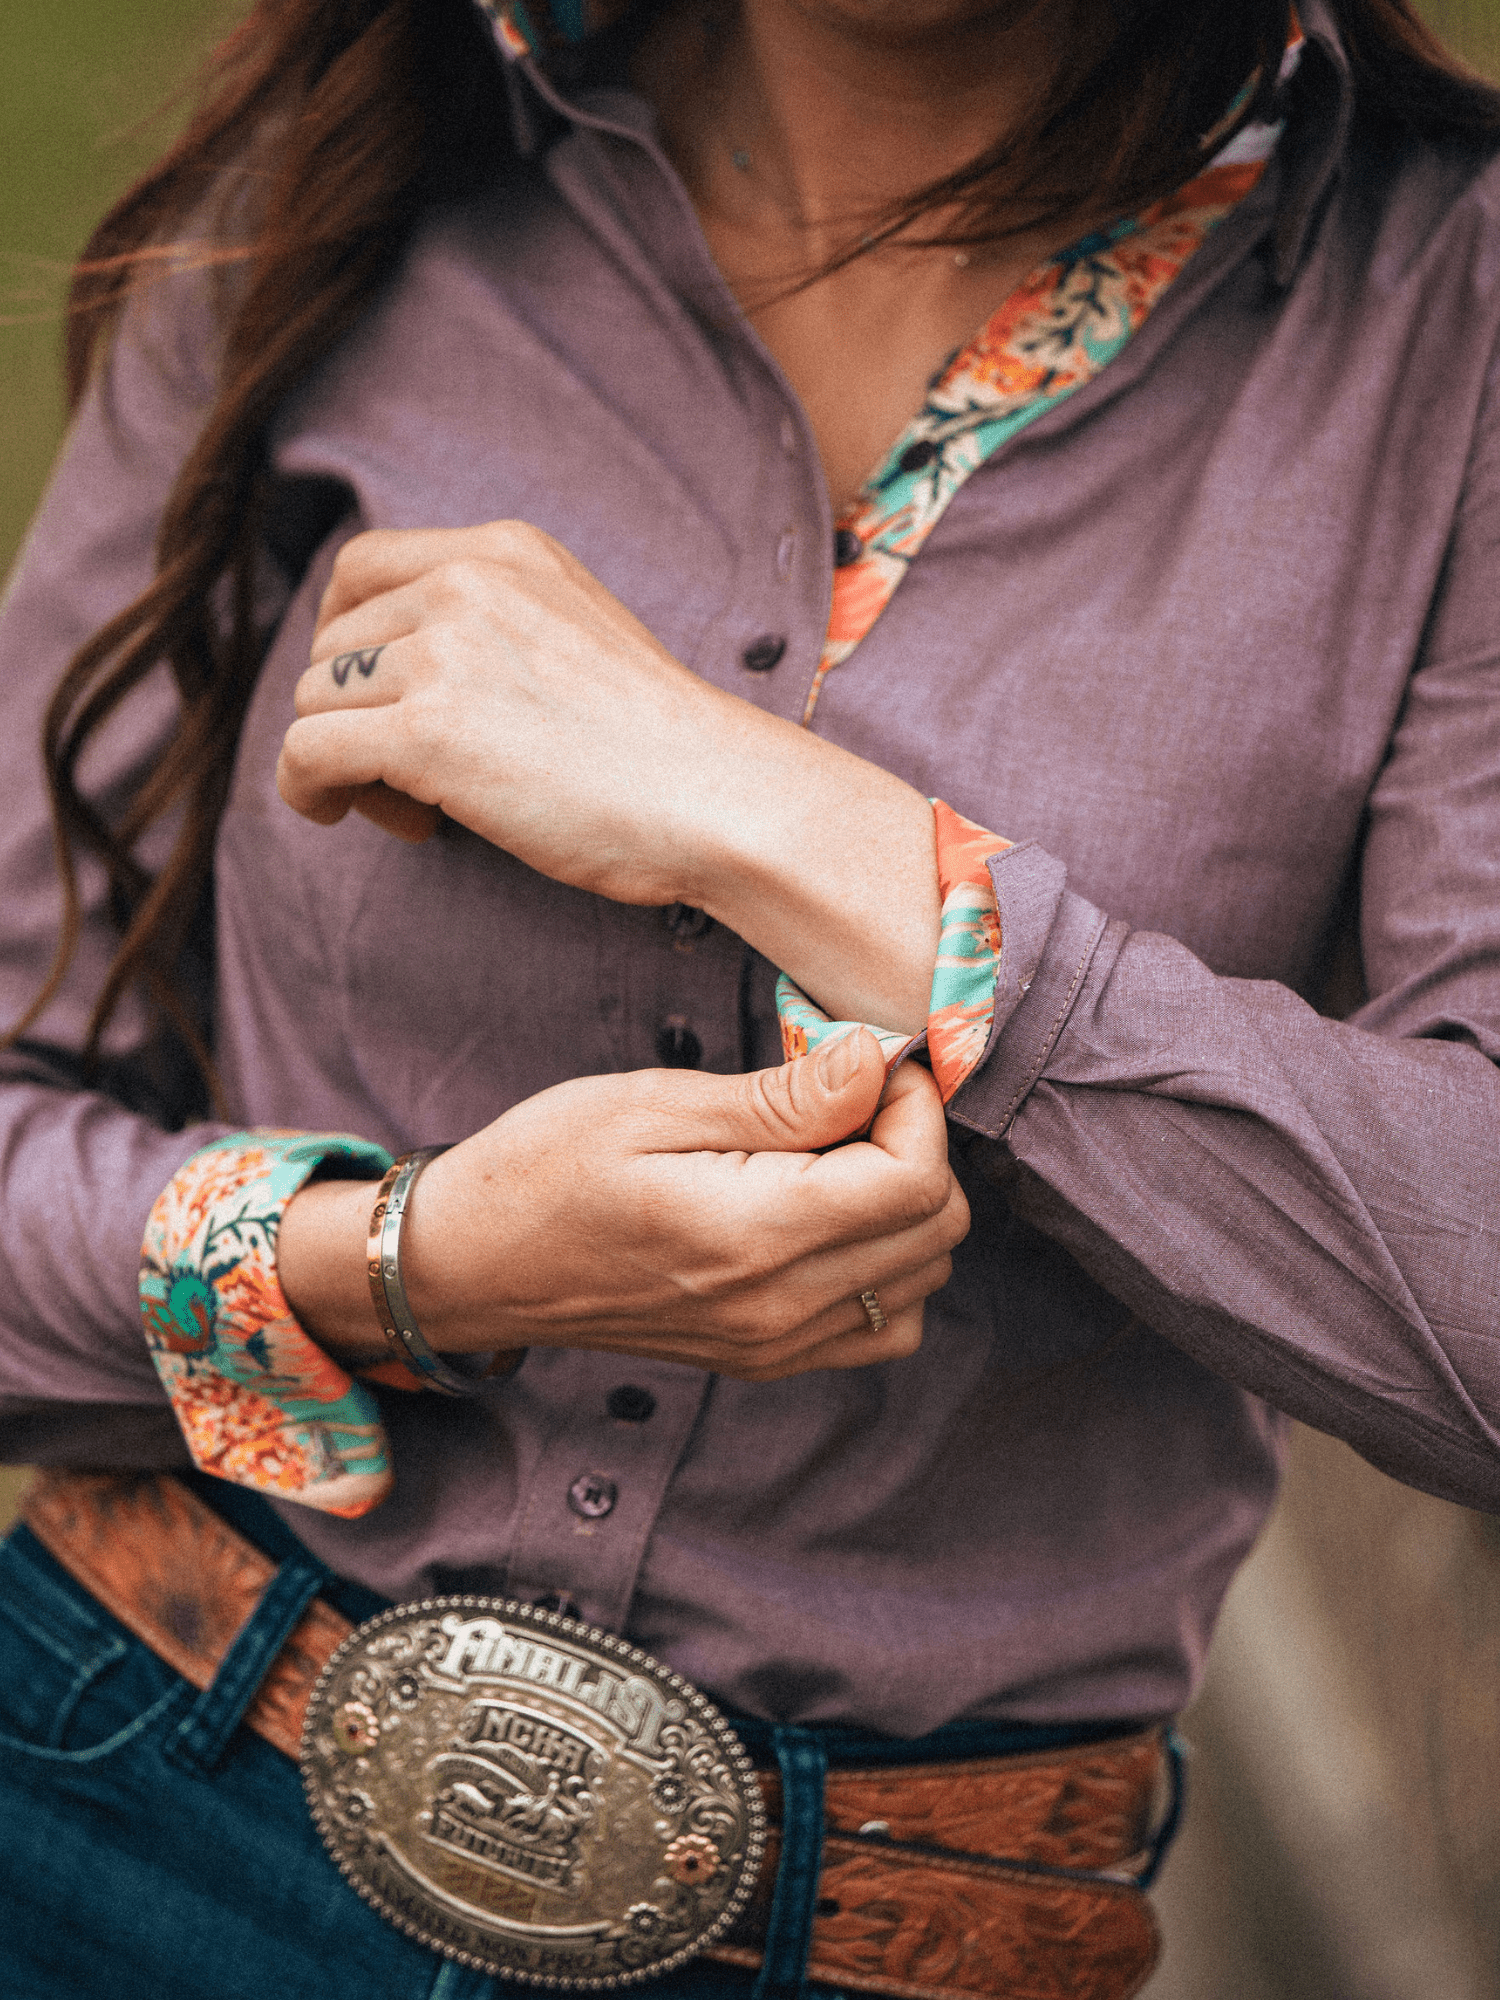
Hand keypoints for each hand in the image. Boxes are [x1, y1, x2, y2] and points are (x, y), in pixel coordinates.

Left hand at [278, 519, 811, 903]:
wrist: (717, 796)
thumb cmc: (664, 749)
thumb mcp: (581, 637)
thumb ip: (501, 629)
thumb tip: (405, 679)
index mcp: (505, 551)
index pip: (362, 568)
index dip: (345, 638)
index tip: (376, 697)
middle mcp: (464, 584)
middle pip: (331, 643)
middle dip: (354, 713)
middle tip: (416, 780)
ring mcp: (442, 654)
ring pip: (313, 701)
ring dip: (346, 762)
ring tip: (422, 810)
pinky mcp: (426, 731)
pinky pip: (304, 753)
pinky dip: (309, 793)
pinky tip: (363, 818)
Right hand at [279, 1031, 969, 1379]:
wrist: (472, 1264)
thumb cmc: (545, 1168)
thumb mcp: (655, 1103)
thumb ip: (781, 1097)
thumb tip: (875, 1064)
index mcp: (753, 1235)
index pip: (915, 1181)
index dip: (914, 1108)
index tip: (868, 1063)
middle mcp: (778, 1308)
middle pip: (935, 1231)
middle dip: (916, 1146)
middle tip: (849, 1096)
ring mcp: (776, 1346)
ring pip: (923, 1279)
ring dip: (907, 1205)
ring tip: (837, 1153)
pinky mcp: (767, 1359)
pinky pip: (883, 1325)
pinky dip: (886, 1265)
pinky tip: (829, 1214)